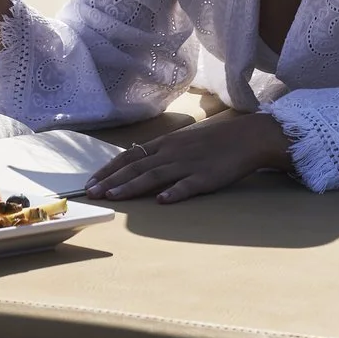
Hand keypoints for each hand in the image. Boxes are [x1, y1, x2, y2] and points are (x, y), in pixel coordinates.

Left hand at [84, 110, 292, 203]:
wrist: (247, 136)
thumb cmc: (214, 139)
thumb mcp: (183, 140)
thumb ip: (162, 151)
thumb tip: (138, 160)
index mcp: (166, 143)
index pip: (129, 155)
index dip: (109, 170)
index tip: (91, 182)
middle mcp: (172, 152)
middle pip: (136, 166)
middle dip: (112, 181)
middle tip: (91, 193)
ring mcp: (188, 165)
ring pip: (154, 176)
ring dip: (132, 187)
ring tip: (114, 198)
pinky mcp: (206, 177)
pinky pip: (188, 185)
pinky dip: (174, 193)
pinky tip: (162, 201)